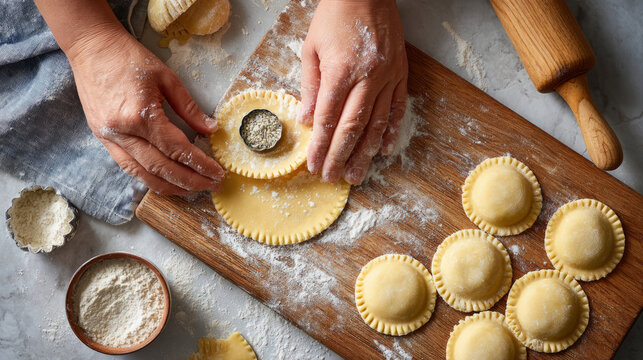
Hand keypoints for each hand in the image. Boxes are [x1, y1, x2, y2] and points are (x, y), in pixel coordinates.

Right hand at [67, 27, 224, 194]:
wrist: (91, 46)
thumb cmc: (129, 58)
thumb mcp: (167, 78)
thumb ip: (189, 108)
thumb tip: (210, 129)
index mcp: (141, 116)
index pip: (177, 150)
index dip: (199, 164)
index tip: (217, 173)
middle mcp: (123, 133)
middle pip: (161, 168)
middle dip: (188, 180)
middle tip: (210, 186)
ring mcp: (109, 138)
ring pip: (141, 173)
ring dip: (168, 186)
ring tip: (190, 190)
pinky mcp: (102, 138)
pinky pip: (126, 165)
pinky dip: (146, 177)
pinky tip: (163, 181)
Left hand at [299, 0, 407, 184]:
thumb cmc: (334, 17)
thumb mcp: (311, 48)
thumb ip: (310, 86)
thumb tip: (307, 121)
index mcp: (340, 71)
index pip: (328, 119)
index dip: (321, 147)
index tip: (315, 166)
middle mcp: (366, 78)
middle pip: (352, 128)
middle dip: (340, 157)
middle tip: (333, 178)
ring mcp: (387, 77)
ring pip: (376, 124)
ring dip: (365, 153)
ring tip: (357, 174)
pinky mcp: (400, 73)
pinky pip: (397, 108)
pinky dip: (391, 131)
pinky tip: (384, 150)